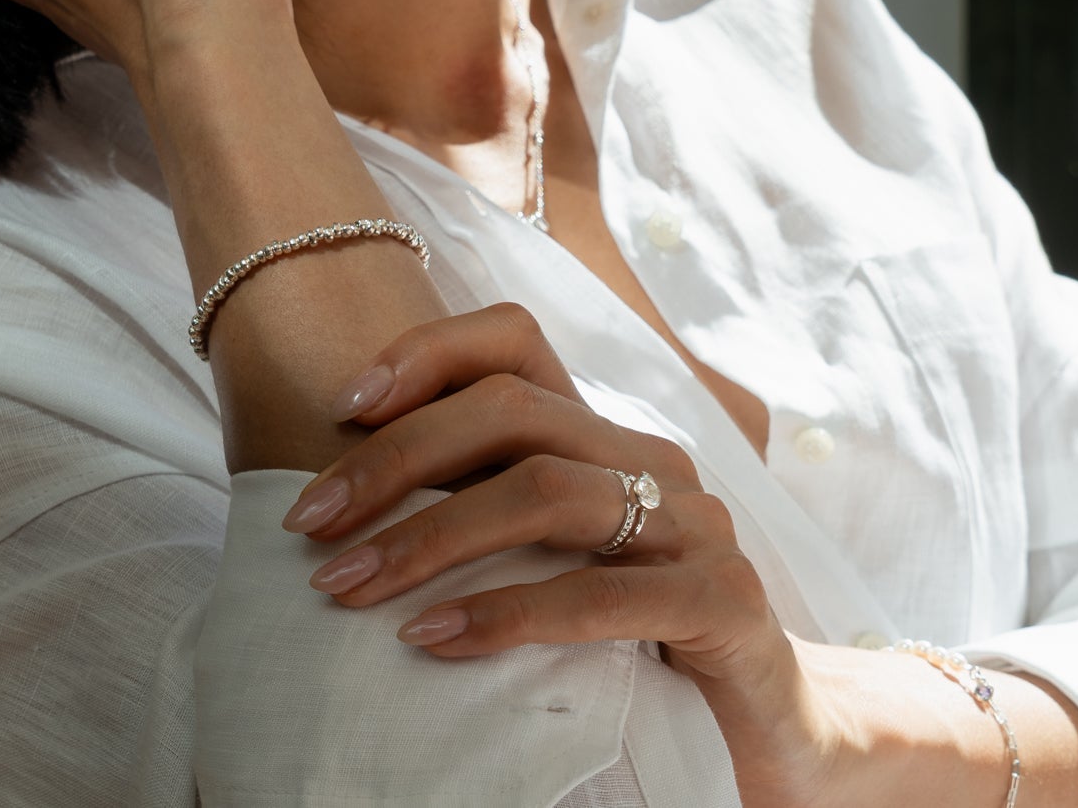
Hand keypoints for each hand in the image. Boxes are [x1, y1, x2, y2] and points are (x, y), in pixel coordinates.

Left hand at [278, 301, 855, 807]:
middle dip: (398, 460)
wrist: (767, 735)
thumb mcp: (546, 562)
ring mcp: (694, 524)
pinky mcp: (724, 601)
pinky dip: (505, 612)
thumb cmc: (627, 643)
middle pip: (512, 411)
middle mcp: (649, 458)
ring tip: (347, 585)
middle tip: (310, 523)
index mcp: (602, 434)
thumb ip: (480, 514)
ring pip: (545, 490)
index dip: (426, 352)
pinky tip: (432, 640)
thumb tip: (337, 501)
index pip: (514, 341)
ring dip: (430, 537)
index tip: (341, 408)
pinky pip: (599, 593)